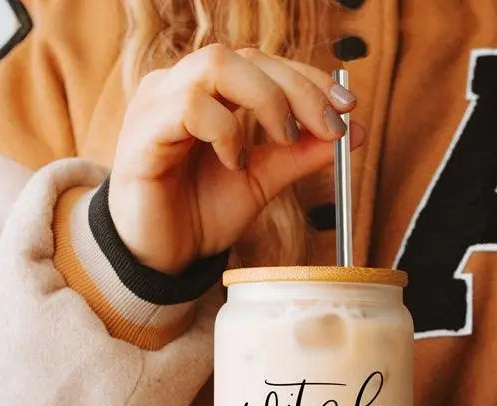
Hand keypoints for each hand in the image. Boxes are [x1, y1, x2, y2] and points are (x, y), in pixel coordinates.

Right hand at [108, 44, 362, 274]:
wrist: (161, 257)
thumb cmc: (200, 214)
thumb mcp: (262, 182)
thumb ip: (300, 154)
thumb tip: (353, 132)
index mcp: (208, 93)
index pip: (262, 63)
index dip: (308, 79)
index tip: (348, 110)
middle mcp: (180, 87)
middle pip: (244, 57)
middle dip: (298, 89)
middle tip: (329, 128)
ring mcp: (157, 105)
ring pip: (215, 65)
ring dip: (265, 100)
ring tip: (282, 140)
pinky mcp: (142, 134)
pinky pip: (188, 106)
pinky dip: (225, 129)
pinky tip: (236, 162)